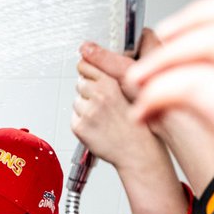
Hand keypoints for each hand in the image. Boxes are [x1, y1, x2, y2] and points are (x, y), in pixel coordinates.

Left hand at [71, 43, 165, 171]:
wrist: (138, 150)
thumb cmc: (138, 122)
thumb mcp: (130, 91)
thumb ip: (111, 77)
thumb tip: (90, 63)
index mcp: (111, 82)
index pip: (84, 65)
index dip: (88, 70)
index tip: (90, 73)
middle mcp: (97, 95)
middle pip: (79, 82)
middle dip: (87, 89)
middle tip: (103, 102)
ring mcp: (87, 112)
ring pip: (76, 100)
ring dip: (85, 106)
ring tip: (102, 116)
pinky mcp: (79, 127)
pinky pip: (74, 118)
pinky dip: (82, 121)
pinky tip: (97, 126)